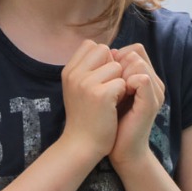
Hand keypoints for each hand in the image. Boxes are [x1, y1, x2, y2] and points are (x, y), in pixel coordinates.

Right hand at [60, 39, 125, 164]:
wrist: (81, 146)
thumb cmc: (85, 116)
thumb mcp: (79, 88)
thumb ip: (88, 68)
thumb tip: (110, 50)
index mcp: (68, 71)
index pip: (91, 45)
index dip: (102, 58)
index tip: (100, 78)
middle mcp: (74, 74)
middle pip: (104, 50)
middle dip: (112, 66)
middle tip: (107, 88)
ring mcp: (86, 83)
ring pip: (116, 66)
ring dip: (119, 81)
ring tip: (109, 99)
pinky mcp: (100, 94)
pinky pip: (122, 81)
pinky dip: (123, 93)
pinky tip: (113, 107)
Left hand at [109, 43, 164, 172]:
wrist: (122, 151)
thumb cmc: (114, 123)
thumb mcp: (114, 93)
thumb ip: (115, 74)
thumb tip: (109, 52)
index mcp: (148, 78)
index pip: (136, 50)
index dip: (118, 56)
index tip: (105, 74)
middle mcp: (156, 83)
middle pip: (137, 52)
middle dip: (118, 63)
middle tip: (108, 82)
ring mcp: (156, 92)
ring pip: (138, 63)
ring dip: (120, 73)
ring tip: (113, 89)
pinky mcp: (151, 103)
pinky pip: (141, 79)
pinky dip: (126, 82)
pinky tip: (117, 95)